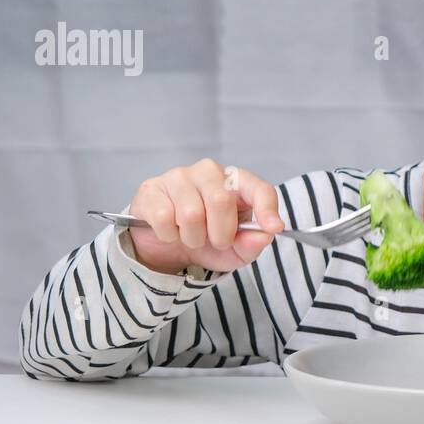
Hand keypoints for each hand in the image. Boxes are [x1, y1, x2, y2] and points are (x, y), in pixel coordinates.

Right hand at [127, 158, 283, 274]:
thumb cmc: (208, 241)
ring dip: (193, 238)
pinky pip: (164, 217)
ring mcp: (178, 176)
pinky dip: (169, 235)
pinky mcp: (151, 188)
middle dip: (220, 234)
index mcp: (236, 182)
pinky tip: (170, 232)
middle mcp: (208, 172)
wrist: (167, 247)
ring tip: (191, 238)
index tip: (273, 227)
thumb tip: (263, 235)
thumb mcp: (235, 251)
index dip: (267, 208)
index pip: (258, 187)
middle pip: (221, 200)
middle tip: (215, 242)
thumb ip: (252, 244)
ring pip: (190, 213)